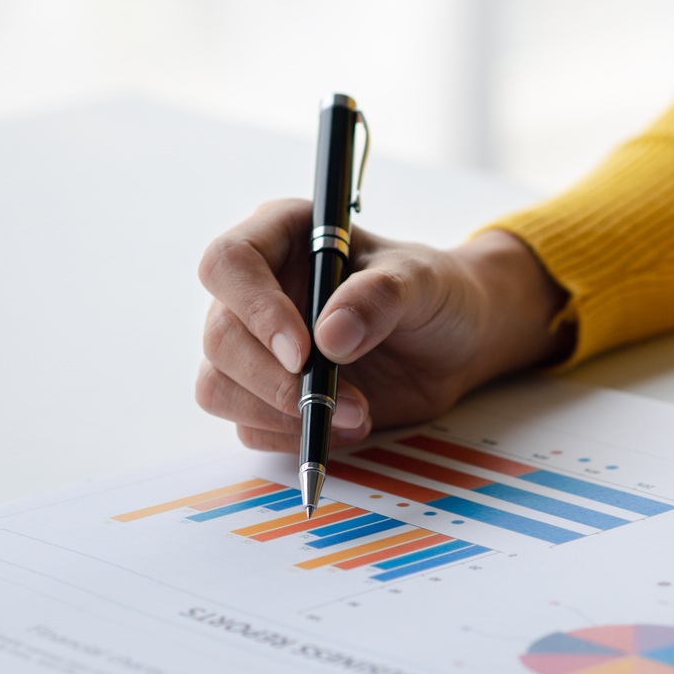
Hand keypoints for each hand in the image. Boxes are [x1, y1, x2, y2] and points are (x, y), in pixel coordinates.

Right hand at [196, 202, 568, 451]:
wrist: (455, 342)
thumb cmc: (434, 293)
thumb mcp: (422, 281)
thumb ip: (380, 297)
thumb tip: (330, 337)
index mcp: (281, 236)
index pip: (230, 263)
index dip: (255, 310)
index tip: (303, 352)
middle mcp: (255, 291)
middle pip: (220, 337)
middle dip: (274, 381)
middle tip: (343, 400)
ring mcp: (255, 346)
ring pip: (219, 387)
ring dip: (281, 415)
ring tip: (357, 414)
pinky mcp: (266, 395)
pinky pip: (249, 427)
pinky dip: (294, 437)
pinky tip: (349, 423)